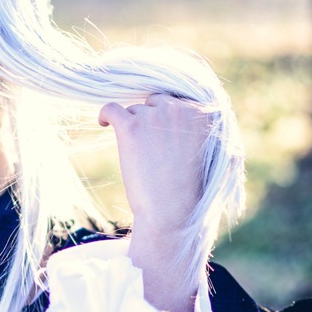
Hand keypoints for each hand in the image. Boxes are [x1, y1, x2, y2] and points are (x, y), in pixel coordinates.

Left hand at [99, 94, 210, 311]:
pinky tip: (103, 123)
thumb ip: (199, 128)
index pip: (179, 101)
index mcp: (205, 113)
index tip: (162, 134)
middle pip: (156, 102)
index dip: (168, 118)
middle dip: (151, 119)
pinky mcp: (131, 126)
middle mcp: (180, 108)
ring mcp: (155, 115)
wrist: (172, 211)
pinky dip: (106, 113)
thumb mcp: (208, 153)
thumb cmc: (191, 189)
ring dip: (134, 128)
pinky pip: (112, 108)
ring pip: (135, 110)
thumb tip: (181, 111)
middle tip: (150, 147)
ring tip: (140, 156)